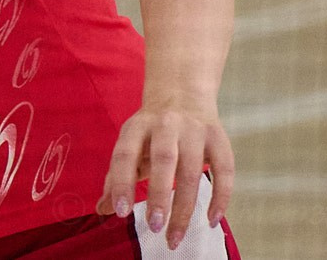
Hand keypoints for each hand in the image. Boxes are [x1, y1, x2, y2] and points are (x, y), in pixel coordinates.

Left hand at [97, 100, 232, 247]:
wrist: (183, 92)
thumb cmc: (152, 131)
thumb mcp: (131, 145)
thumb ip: (117, 177)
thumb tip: (102, 210)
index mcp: (137, 126)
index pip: (125, 154)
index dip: (121, 183)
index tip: (121, 212)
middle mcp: (165, 125)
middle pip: (163, 160)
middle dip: (158, 195)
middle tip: (153, 226)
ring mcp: (195, 130)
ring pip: (192, 170)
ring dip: (184, 206)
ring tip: (175, 234)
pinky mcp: (219, 139)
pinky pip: (224, 170)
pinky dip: (220, 197)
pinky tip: (211, 220)